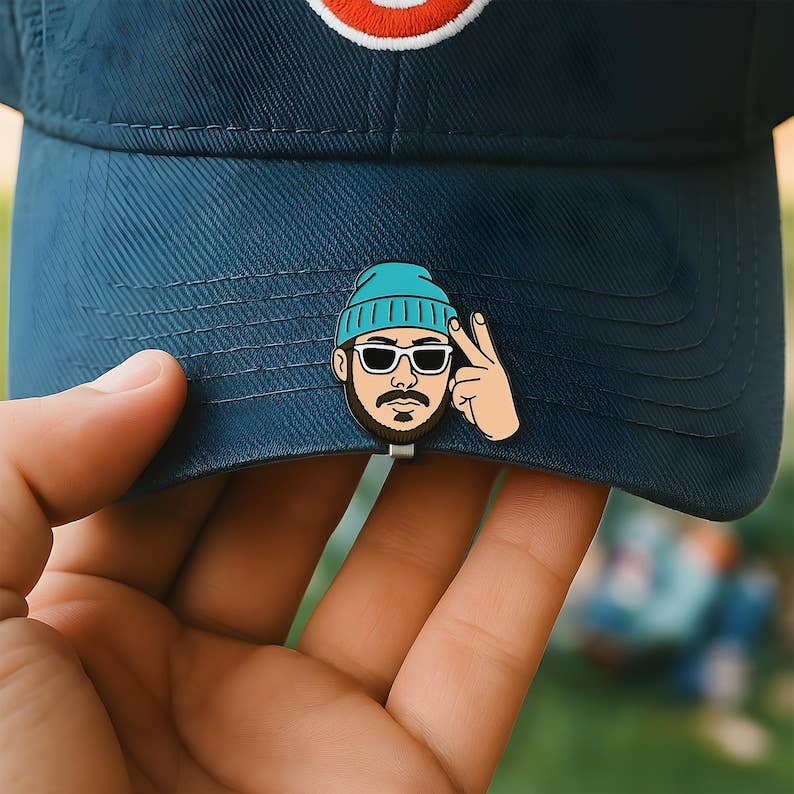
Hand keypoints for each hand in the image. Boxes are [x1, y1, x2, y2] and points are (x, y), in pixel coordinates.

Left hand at [0, 350, 606, 792]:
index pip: (175, 472)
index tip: (295, 306)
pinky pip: (485, 653)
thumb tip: (157, 370)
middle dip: (359, 416)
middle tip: (412, 317)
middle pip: (303, 509)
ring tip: (503, 364)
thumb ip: (25, 462)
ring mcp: (306, 734)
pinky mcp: (407, 792)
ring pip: (406, 569)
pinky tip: (576, 460)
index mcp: (71, 628)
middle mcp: (193, 672)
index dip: (236, 390)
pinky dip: (536, 557)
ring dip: (463, 468)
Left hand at [447, 313, 519, 441]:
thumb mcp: (478, 392)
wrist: (503, 427)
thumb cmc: (489, 411)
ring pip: (458, 379)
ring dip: (460, 395)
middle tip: (451, 321)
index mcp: (492, 369)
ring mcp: (488, 377)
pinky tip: (473, 407)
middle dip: (460, 335)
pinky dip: (461, 402)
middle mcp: (491, 369)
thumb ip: (466, 382)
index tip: (475, 315)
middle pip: (472, 349)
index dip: (481, 330)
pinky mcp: (483, 386)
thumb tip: (453, 380)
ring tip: (473, 403)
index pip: (485, 346)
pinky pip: (458, 391)